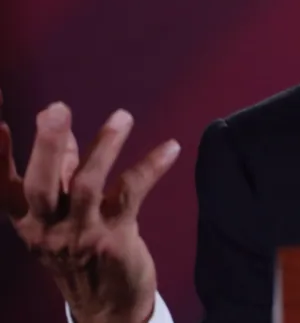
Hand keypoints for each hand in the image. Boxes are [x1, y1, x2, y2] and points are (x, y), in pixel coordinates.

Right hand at [0, 91, 179, 322]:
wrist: (107, 308)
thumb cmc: (80, 250)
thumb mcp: (60, 216)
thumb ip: (62, 172)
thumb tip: (63, 130)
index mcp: (27, 221)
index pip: (5, 188)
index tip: (1, 124)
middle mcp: (47, 229)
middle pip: (42, 185)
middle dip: (49, 145)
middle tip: (56, 108)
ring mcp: (80, 235)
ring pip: (88, 186)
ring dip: (105, 147)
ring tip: (122, 116)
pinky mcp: (114, 238)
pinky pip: (132, 194)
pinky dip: (151, 167)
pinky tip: (171, 147)